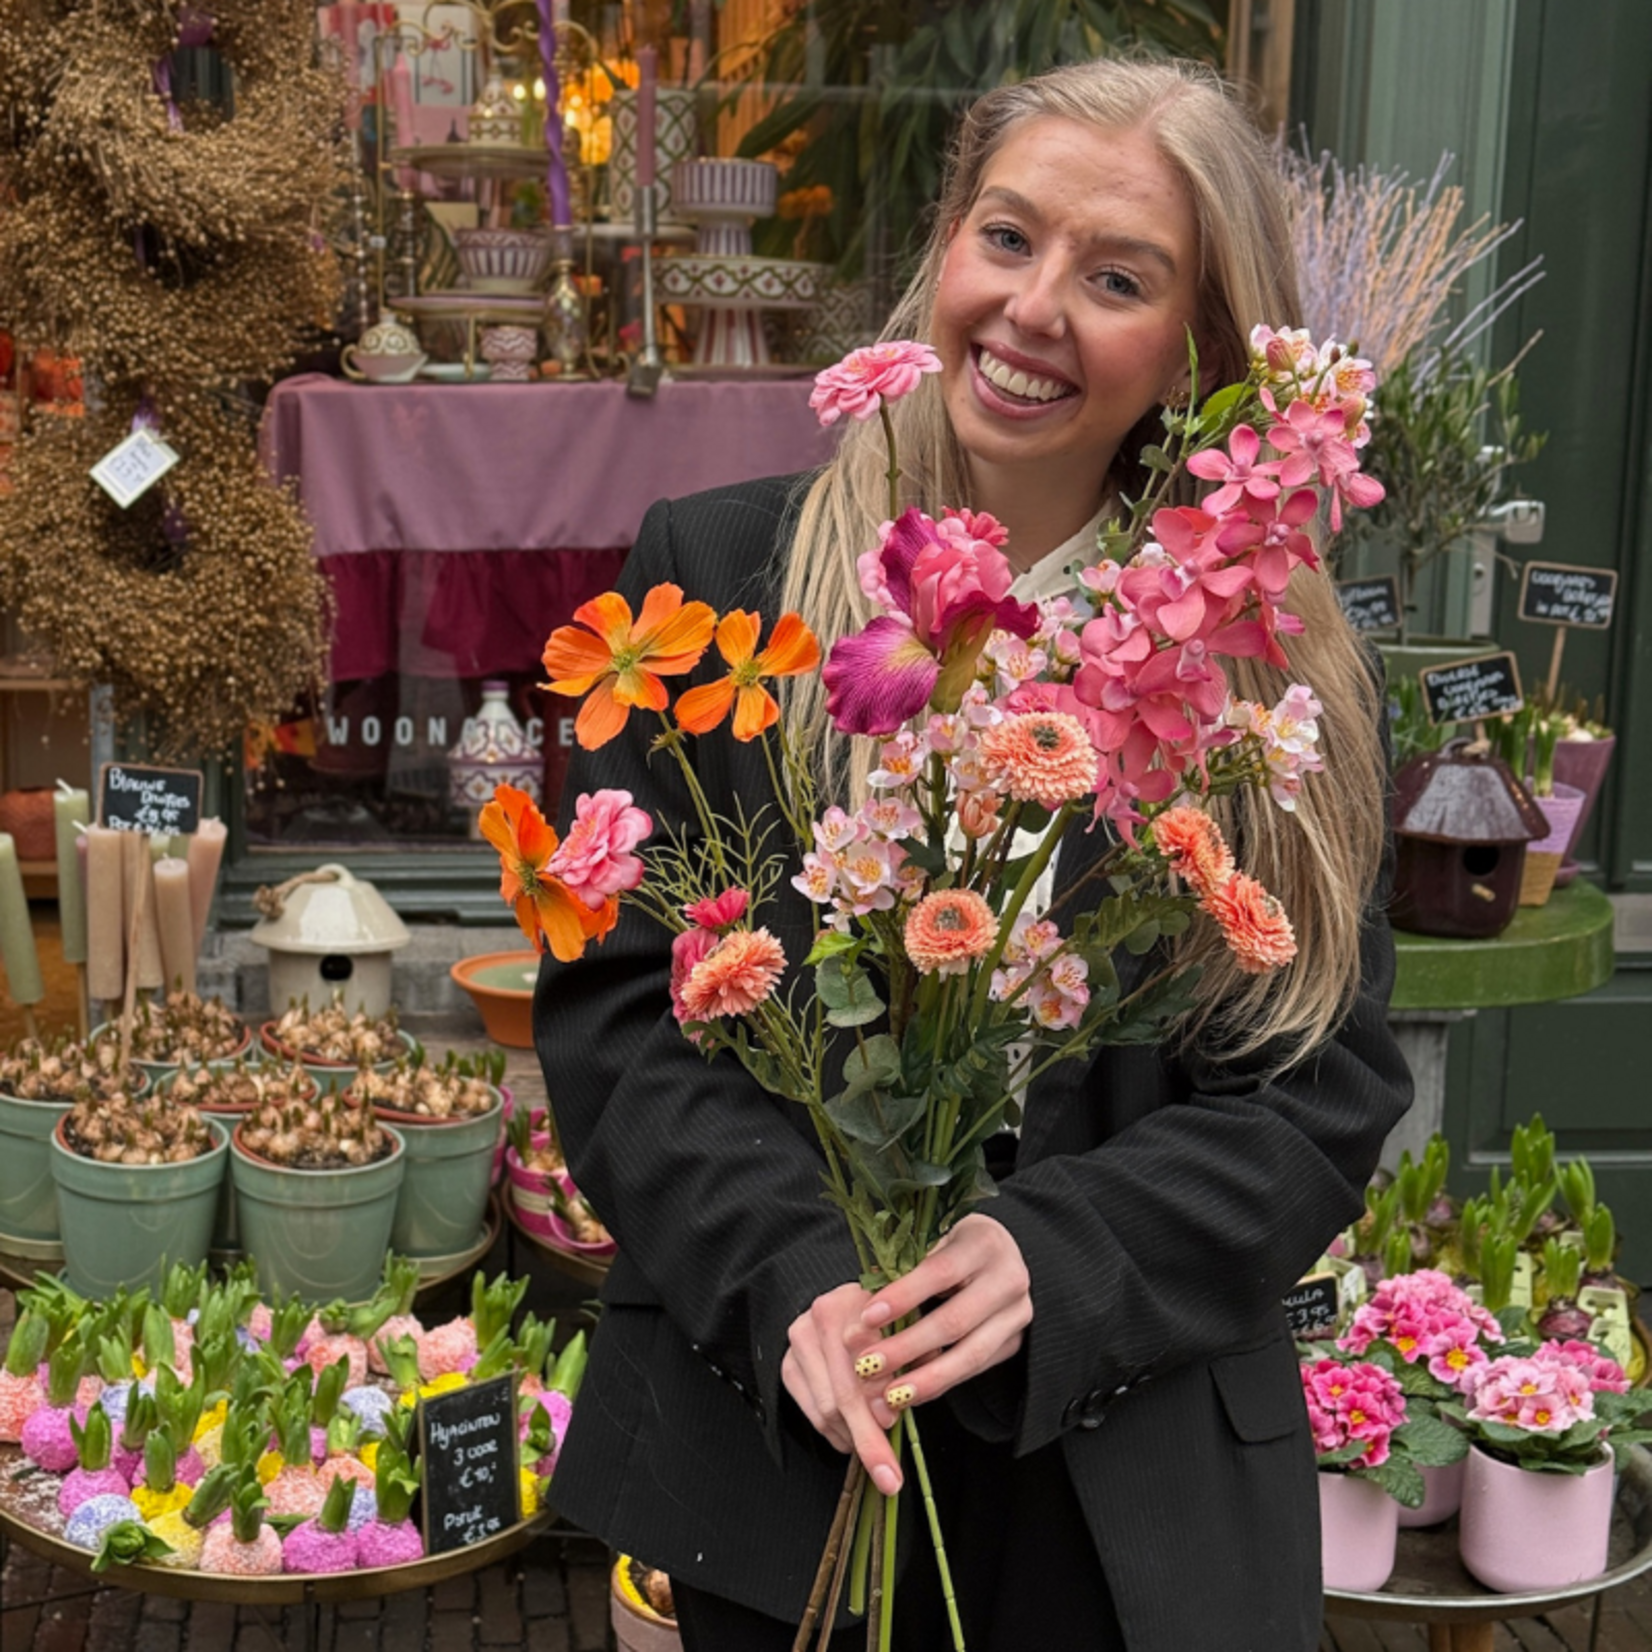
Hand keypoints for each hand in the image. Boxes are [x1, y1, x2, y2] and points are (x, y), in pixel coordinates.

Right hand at [783, 1281, 905, 1494]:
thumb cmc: (888, 1323)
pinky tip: (854, 1435)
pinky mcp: (788, 1365)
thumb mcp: (910, 1330)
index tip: (893, 1423)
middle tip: (888, 1474)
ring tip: (876, 1448)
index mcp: (858, 1300)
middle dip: (868, 1436)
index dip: (881, 1393)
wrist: (845, 1307)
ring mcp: (800, 1340)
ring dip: (854, 1436)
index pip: (868, 1353)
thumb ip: (913, 1359)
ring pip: (827, 1408)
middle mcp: (823, 1315)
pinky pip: (813, 1414)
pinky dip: (837, 1434)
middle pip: (844, 1389)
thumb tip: (895, 1405)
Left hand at [849, 1214, 1030, 1411]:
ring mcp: (1017, 1313)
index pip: (940, 1272)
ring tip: (891, 1395)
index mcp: (983, 1243)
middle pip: (955, 1320)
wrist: (1000, 1257)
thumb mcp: (932, 1241)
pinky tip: (913, 1393)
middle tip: (868, 1365)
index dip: (903, 1297)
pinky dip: (942, 1383)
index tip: (867, 1318)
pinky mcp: (1014, 1342)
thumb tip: (866, 1311)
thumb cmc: (953, 1247)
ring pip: (970, 1354)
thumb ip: (905, 1270)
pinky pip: (976, 1369)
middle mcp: (1009, 1278)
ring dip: (926, 1379)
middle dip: (907, 1347)